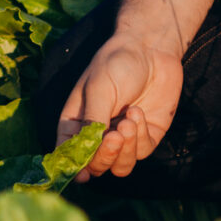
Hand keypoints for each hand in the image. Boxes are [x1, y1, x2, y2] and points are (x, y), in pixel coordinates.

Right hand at [57, 32, 183, 180]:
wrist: (152, 48)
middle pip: (96, 166)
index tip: (83, 171)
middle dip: (105, 156)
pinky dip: (140, 135)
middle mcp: (98, 135)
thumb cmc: (116, 63)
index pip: (69, 155)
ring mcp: (122, 138)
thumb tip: (84, 155)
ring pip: (120, 166)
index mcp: (76, 123)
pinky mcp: (146, 137)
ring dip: (124, 149)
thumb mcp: (98, 90)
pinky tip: (137, 112)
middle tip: (113, 136)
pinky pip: (141, 152)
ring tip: (129, 120)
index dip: (74, 167)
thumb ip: (92, 123)